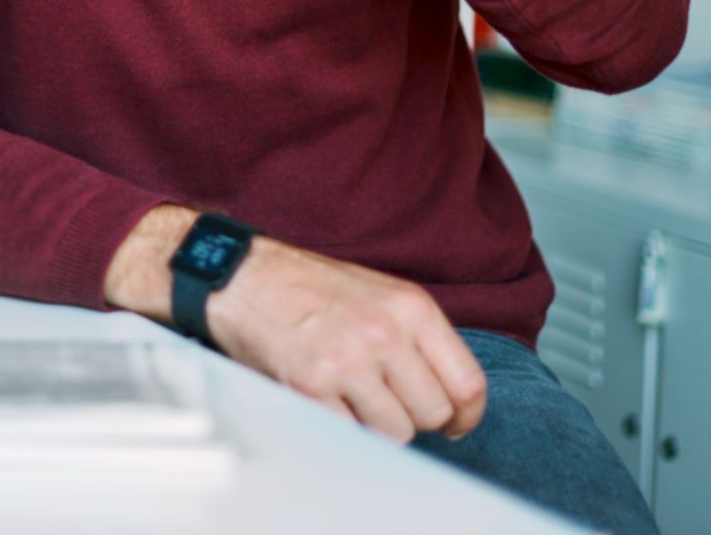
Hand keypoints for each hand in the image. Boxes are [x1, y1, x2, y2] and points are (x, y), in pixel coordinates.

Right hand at [208, 237, 487, 444]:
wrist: (243, 276)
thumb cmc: (311, 286)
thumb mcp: (381, 293)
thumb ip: (419, 339)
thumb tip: (451, 396)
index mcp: (411, 307)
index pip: (467, 383)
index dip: (465, 415)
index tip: (453, 422)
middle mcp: (384, 333)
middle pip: (434, 413)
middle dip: (414, 416)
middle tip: (388, 400)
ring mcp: (348, 361)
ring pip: (396, 432)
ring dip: (377, 425)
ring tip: (352, 395)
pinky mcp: (311, 387)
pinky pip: (351, 435)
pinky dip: (341, 426)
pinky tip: (326, 398)